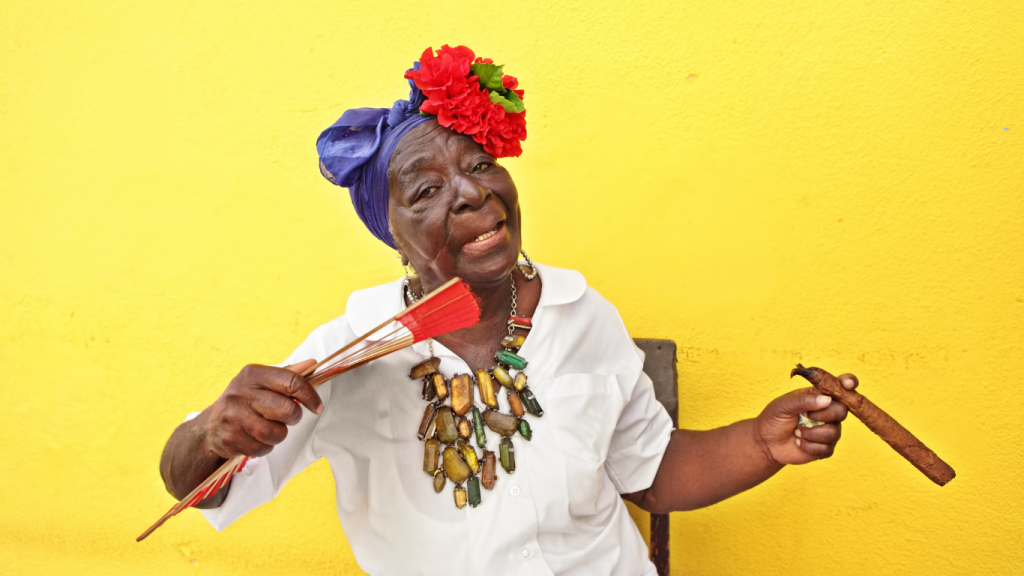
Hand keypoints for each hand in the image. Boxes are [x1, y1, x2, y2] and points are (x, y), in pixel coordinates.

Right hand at [204, 359, 321, 458]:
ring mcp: (233, 416)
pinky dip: (265, 447)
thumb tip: (313, 364)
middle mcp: (241, 393)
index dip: (310, 396)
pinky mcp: (229, 438)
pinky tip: (255, 438)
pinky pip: (262, 448)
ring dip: (279, 434)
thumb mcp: (263, 382)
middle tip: (287, 417)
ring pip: (276, 433)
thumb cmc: (245, 401)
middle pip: (287, 410)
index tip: (317, 407)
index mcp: (253, 374)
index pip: (291, 382)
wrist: (211, 425)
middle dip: (293, 417)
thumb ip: (289, 374)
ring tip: (269, 428)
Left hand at [755, 374, 858, 465]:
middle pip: (842, 411)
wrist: (766, 442)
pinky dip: (809, 446)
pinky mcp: (825, 448)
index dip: (849, 383)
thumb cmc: (774, 418)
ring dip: (812, 433)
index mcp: (818, 396)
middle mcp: (827, 412)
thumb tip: (827, 400)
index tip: (847, 384)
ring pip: (835, 432)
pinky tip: (798, 442)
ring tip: (796, 432)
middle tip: (805, 415)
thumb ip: (803, 399)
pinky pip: (827, 449)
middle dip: (823, 415)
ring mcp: (828, 430)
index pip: (840, 386)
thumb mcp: (783, 404)